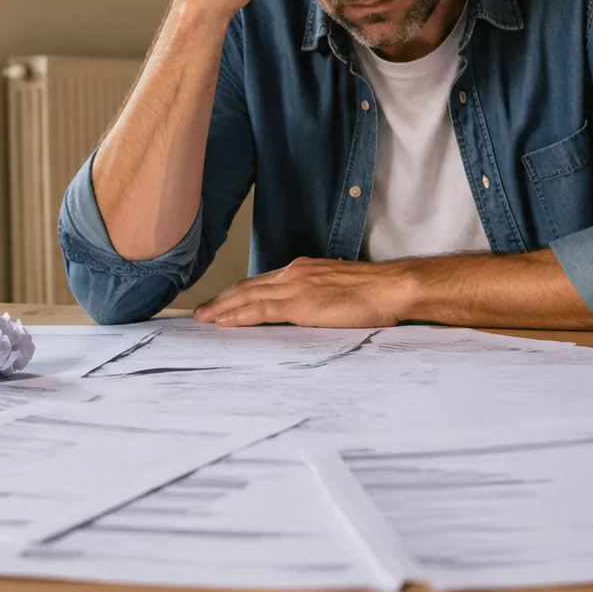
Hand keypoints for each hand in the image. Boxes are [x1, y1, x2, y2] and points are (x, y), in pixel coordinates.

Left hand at [193, 258, 412, 327]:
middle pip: (249, 286)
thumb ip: (319, 298)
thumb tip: (311, 312)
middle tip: (201, 312)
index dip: (239, 293)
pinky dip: (239, 314)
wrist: (391, 288)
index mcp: (304, 270)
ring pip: (248, 296)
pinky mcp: (300, 302)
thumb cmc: (375, 293)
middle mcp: (295, 273)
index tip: (223, 302)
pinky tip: (224, 321)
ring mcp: (296, 286)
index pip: (262, 282)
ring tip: (203, 318)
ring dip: (223, 307)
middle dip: (223, 299)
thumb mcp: (339, 290)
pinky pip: (261, 309)